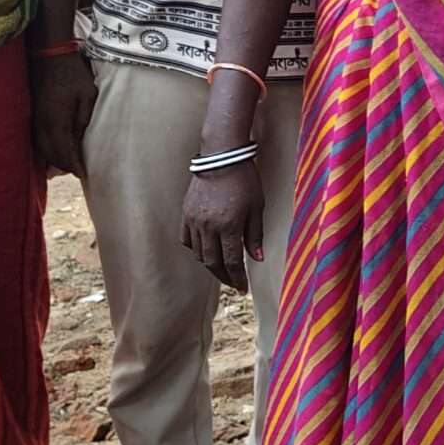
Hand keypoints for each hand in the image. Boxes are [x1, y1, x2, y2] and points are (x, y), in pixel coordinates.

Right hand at [31, 52, 97, 177]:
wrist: (48, 56)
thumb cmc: (73, 74)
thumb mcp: (87, 96)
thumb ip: (83, 120)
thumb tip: (80, 141)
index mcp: (57, 122)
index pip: (65, 153)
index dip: (75, 166)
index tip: (85, 174)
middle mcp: (41, 125)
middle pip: (51, 156)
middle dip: (65, 166)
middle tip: (79, 171)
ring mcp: (33, 120)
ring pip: (41, 150)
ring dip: (54, 160)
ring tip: (69, 165)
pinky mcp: (31, 115)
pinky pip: (36, 140)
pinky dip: (46, 149)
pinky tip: (55, 150)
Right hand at [180, 159, 262, 291]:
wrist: (222, 156)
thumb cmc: (245, 179)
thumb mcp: (257, 206)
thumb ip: (255, 235)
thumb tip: (257, 258)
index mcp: (229, 225)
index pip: (232, 262)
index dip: (237, 278)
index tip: (243, 288)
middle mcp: (208, 226)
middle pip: (213, 262)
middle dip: (225, 276)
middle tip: (234, 283)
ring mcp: (194, 220)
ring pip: (199, 254)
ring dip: (210, 265)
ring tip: (222, 269)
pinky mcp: (186, 213)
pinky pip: (187, 239)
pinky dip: (196, 249)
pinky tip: (206, 251)